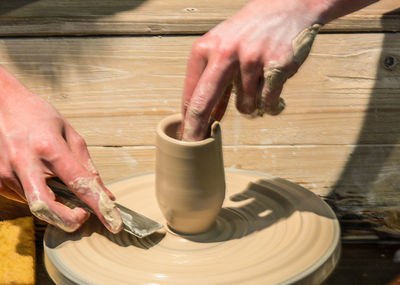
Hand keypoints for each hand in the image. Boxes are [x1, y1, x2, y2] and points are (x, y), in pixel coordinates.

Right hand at [0, 67, 122, 232]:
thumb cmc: (38, 116)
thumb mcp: (69, 133)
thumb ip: (87, 166)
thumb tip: (105, 194)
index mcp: (48, 147)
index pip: (78, 183)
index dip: (98, 205)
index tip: (113, 222)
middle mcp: (23, 163)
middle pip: (46, 209)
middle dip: (69, 220)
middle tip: (83, 214)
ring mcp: (5, 174)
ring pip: (36, 206)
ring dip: (55, 205)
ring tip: (59, 182)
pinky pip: (25, 199)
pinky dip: (40, 196)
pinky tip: (40, 177)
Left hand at [181, 0, 326, 140]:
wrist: (285, 7)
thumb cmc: (248, 32)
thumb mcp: (222, 50)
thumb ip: (213, 83)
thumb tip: (207, 119)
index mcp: (206, 48)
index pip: (192, 93)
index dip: (188, 121)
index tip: (185, 139)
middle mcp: (225, 53)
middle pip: (205, 103)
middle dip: (198, 131)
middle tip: (194, 146)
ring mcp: (252, 60)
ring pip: (245, 108)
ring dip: (251, 105)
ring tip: (257, 84)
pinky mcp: (276, 66)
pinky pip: (268, 103)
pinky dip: (271, 104)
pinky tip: (272, 86)